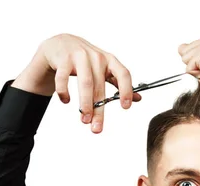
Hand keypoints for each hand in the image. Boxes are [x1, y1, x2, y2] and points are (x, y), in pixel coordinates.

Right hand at [12, 33, 141, 132]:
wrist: (61, 43)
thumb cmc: (85, 59)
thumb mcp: (104, 68)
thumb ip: (118, 82)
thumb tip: (137, 98)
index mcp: (109, 61)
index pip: (123, 74)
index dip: (126, 90)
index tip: (126, 107)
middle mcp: (96, 57)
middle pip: (100, 86)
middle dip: (99, 110)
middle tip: (97, 128)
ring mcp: (79, 56)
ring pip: (85, 83)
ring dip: (85, 104)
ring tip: (84, 119)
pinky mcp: (63, 59)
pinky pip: (63, 78)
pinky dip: (64, 91)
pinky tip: (66, 100)